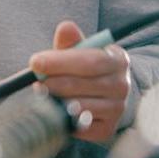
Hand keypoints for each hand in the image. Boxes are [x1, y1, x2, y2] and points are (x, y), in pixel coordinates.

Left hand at [29, 21, 131, 142]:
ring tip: (42, 94)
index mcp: (118, 60)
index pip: (91, 61)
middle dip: (54, 82)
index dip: (60, 62)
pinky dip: (63, 118)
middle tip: (35, 81)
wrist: (101, 96)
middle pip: (83, 84)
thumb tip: (65, 28)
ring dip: (56, 100)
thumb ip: (70, 41)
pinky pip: (79, 125)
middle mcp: (123, 85)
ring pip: (80, 106)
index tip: (35, 62)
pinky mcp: (107, 129)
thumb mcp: (78, 52)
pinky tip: (54, 109)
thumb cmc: (84, 69)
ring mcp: (117, 109)